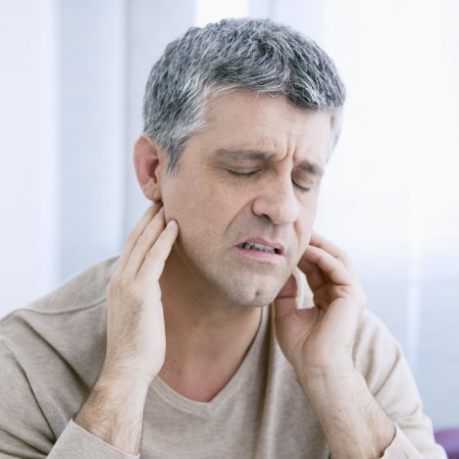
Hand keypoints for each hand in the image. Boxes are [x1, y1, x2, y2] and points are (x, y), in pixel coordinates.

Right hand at [103, 204, 177, 383]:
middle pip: (134, 240)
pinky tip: (174, 227)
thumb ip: (143, 294)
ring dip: (156, 223)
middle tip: (160, 202)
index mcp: (117, 283)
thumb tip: (155, 284)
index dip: (141, 229)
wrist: (127, 368)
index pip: (130, 249)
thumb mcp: (136, 313)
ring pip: (143, 243)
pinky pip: (155, 257)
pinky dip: (165, 240)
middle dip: (147, 219)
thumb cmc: (136, 345)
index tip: (153, 216)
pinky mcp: (141, 290)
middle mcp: (119, 278)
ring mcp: (127, 283)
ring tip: (167, 206)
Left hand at [274, 231, 366, 377]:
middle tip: (294, 230)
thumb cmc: (301, 347)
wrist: (315, 368)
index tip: (285, 241)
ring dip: (318, 245)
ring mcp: (350, 293)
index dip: (302, 253)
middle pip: (328, 258)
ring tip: (300, 234)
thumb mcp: (285, 313)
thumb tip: (282, 271)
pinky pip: (337, 267)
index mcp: (328, 297)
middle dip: (312, 243)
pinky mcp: (353, 295)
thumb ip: (286, 292)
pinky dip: (322, 256)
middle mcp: (341, 292)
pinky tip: (306, 250)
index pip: (316, 267)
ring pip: (336, 258)